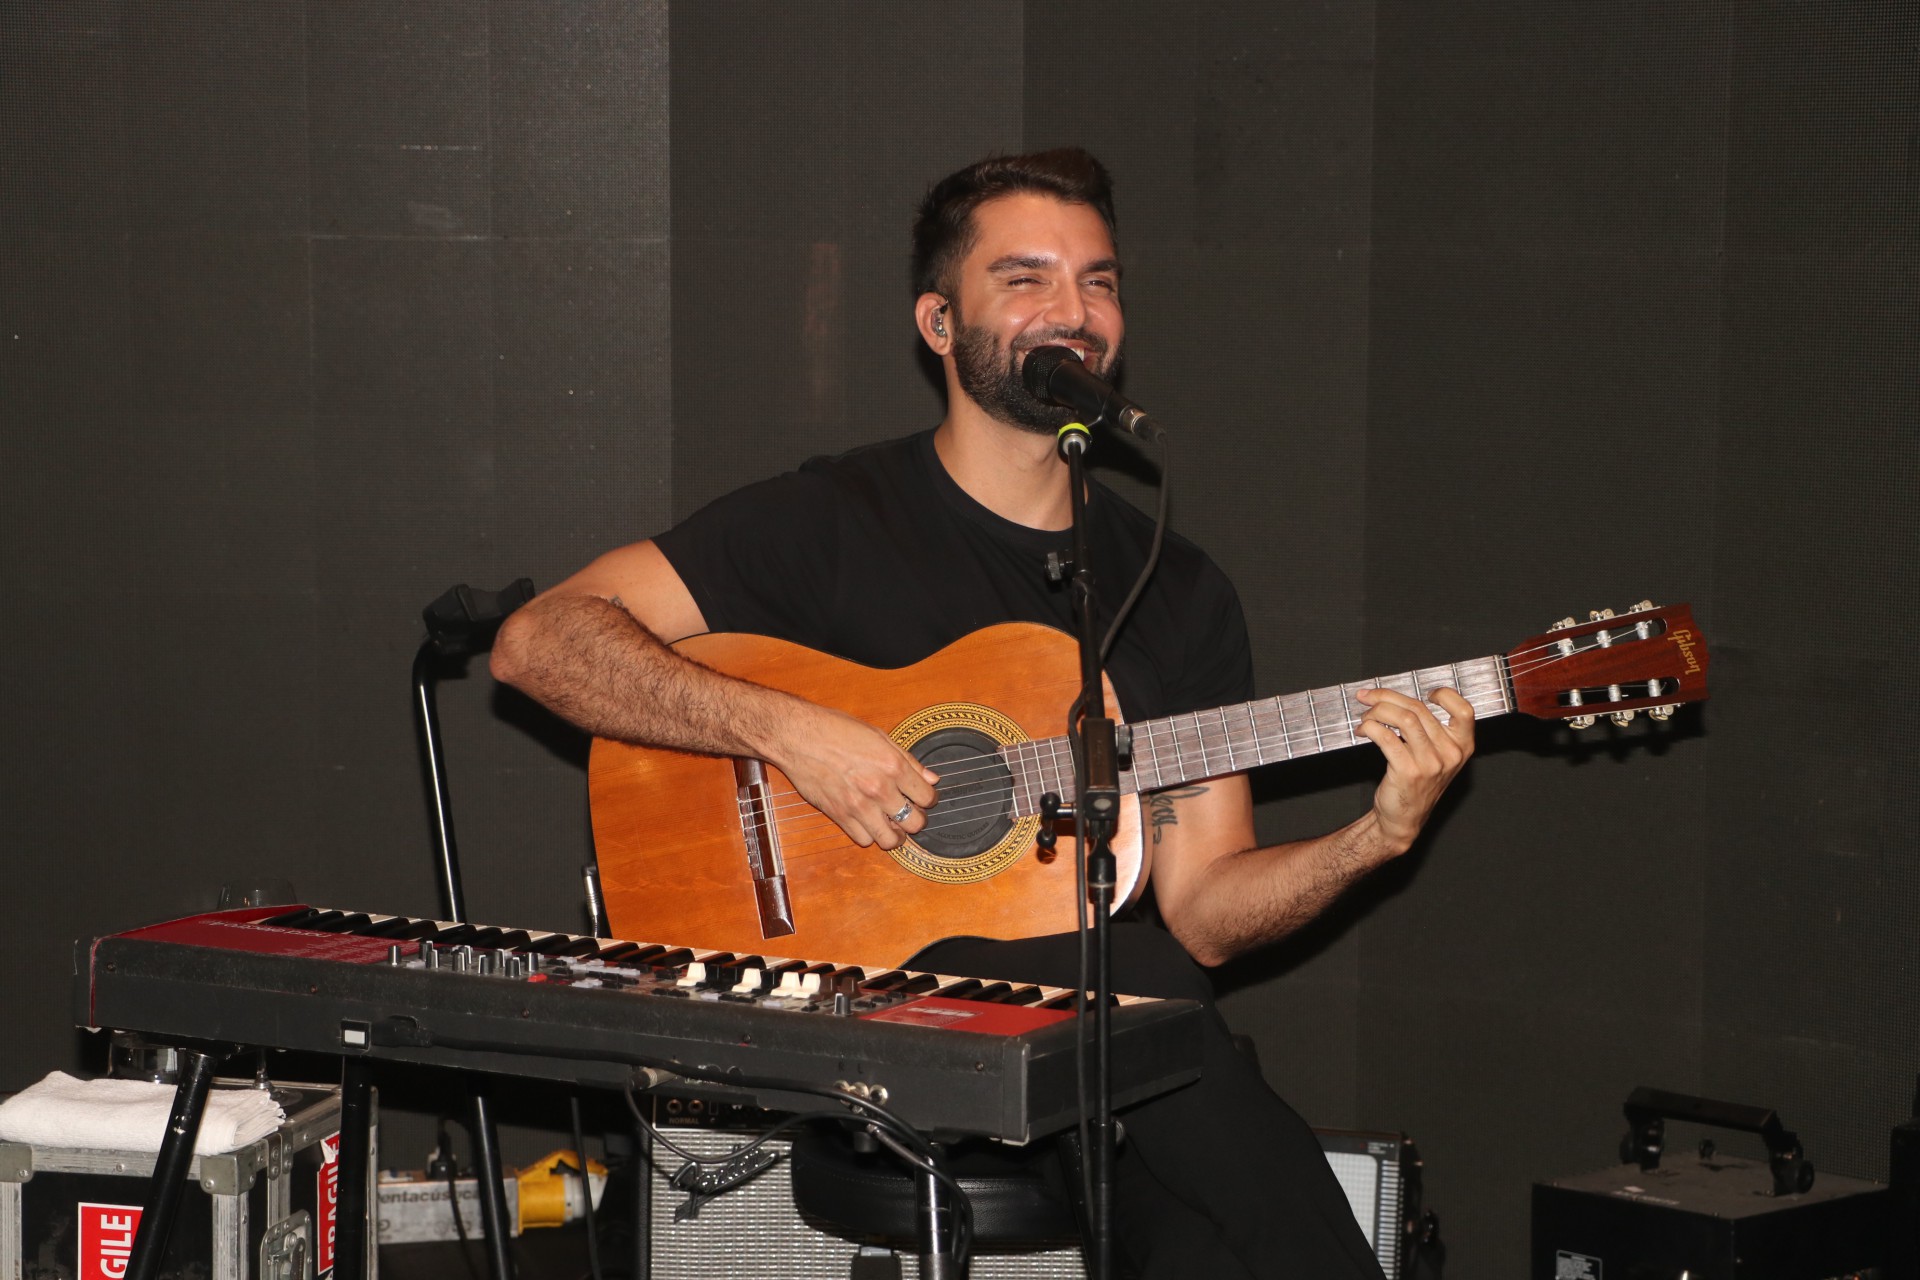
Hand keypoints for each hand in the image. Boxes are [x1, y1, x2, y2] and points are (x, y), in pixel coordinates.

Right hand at [766, 701, 940, 850]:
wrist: (798, 737)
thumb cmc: (836, 730)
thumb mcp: (878, 736)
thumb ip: (908, 760)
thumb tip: (931, 779)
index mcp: (893, 765)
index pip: (927, 797)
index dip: (928, 799)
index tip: (922, 798)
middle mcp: (879, 789)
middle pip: (915, 823)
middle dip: (916, 820)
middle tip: (909, 813)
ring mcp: (859, 806)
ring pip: (890, 839)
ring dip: (895, 834)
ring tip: (891, 825)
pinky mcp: (839, 815)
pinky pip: (864, 840)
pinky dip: (869, 835)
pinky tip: (868, 822)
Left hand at [1352, 686, 1475, 853]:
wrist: (1404, 818)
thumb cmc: (1417, 783)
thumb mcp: (1436, 756)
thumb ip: (1429, 728)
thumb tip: (1397, 697)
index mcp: (1463, 746)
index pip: (1464, 711)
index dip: (1445, 696)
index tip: (1424, 693)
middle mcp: (1451, 754)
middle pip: (1419, 709)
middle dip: (1387, 697)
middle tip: (1368, 697)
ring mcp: (1431, 763)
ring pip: (1403, 718)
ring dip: (1377, 711)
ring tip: (1365, 717)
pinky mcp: (1408, 770)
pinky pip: (1386, 736)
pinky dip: (1370, 727)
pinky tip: (1363, 730)